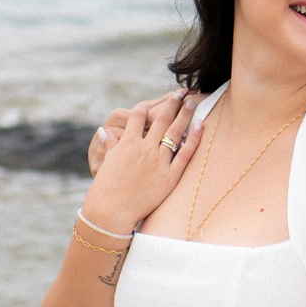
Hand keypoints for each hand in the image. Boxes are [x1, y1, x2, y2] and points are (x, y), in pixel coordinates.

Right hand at [81, 92, 198, 235]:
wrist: (111, 212)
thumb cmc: (105, 190)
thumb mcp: (106, 163)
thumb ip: (109, 145)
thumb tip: (104, 130)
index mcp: (127, 143)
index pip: (138, 115)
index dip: (148, 105)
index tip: (156, 100)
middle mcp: (144, 148)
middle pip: (161, 118)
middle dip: (172, 103)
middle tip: (182, 94)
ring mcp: (158, 161)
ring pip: (175, 131)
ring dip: (185, 114)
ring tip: (192, 103)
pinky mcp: (169, 177)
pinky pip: (185, 154)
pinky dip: (194, 138)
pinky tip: (201, 125)